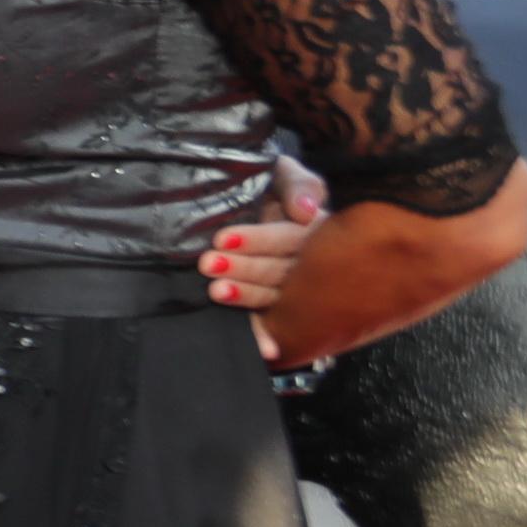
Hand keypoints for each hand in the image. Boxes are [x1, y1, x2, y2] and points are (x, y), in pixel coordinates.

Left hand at [205, 155, 327, 361]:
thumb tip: (305, 210)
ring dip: (247, 295)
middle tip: (208, 264)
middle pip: (282, 270)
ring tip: (215, 291)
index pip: (290, 238)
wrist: (258, 199)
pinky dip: (267, 336)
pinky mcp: (279, 305)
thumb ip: (299, 185)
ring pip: (276, 296)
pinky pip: (275, 322)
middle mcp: (311, 263)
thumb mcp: (286, 175)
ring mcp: (295, 287)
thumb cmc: (273, 186)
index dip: (258, 240)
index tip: (221, 238)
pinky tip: (266, 352)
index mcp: (318, 231)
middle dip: (244, 268)